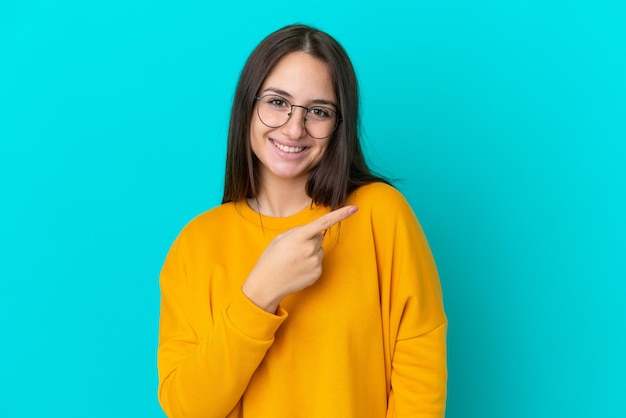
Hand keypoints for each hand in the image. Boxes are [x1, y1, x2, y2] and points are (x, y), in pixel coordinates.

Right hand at [242, 205, 357, 312]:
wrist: (267, 284)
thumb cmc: (271, 259)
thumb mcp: (279, 239)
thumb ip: (297, 231)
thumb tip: (311, 232)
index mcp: (299, 236)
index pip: (324, 222)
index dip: (341, 214)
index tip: (354, 208)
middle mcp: (310, 249)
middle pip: (319, 237)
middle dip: (311, 240)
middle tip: (295, 249)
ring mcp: (315, 262)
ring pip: (319, 250)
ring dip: (310, 252)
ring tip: (294, 261)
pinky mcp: (317, 273)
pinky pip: (318, 263)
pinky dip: (310, 264)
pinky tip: (297, 269)